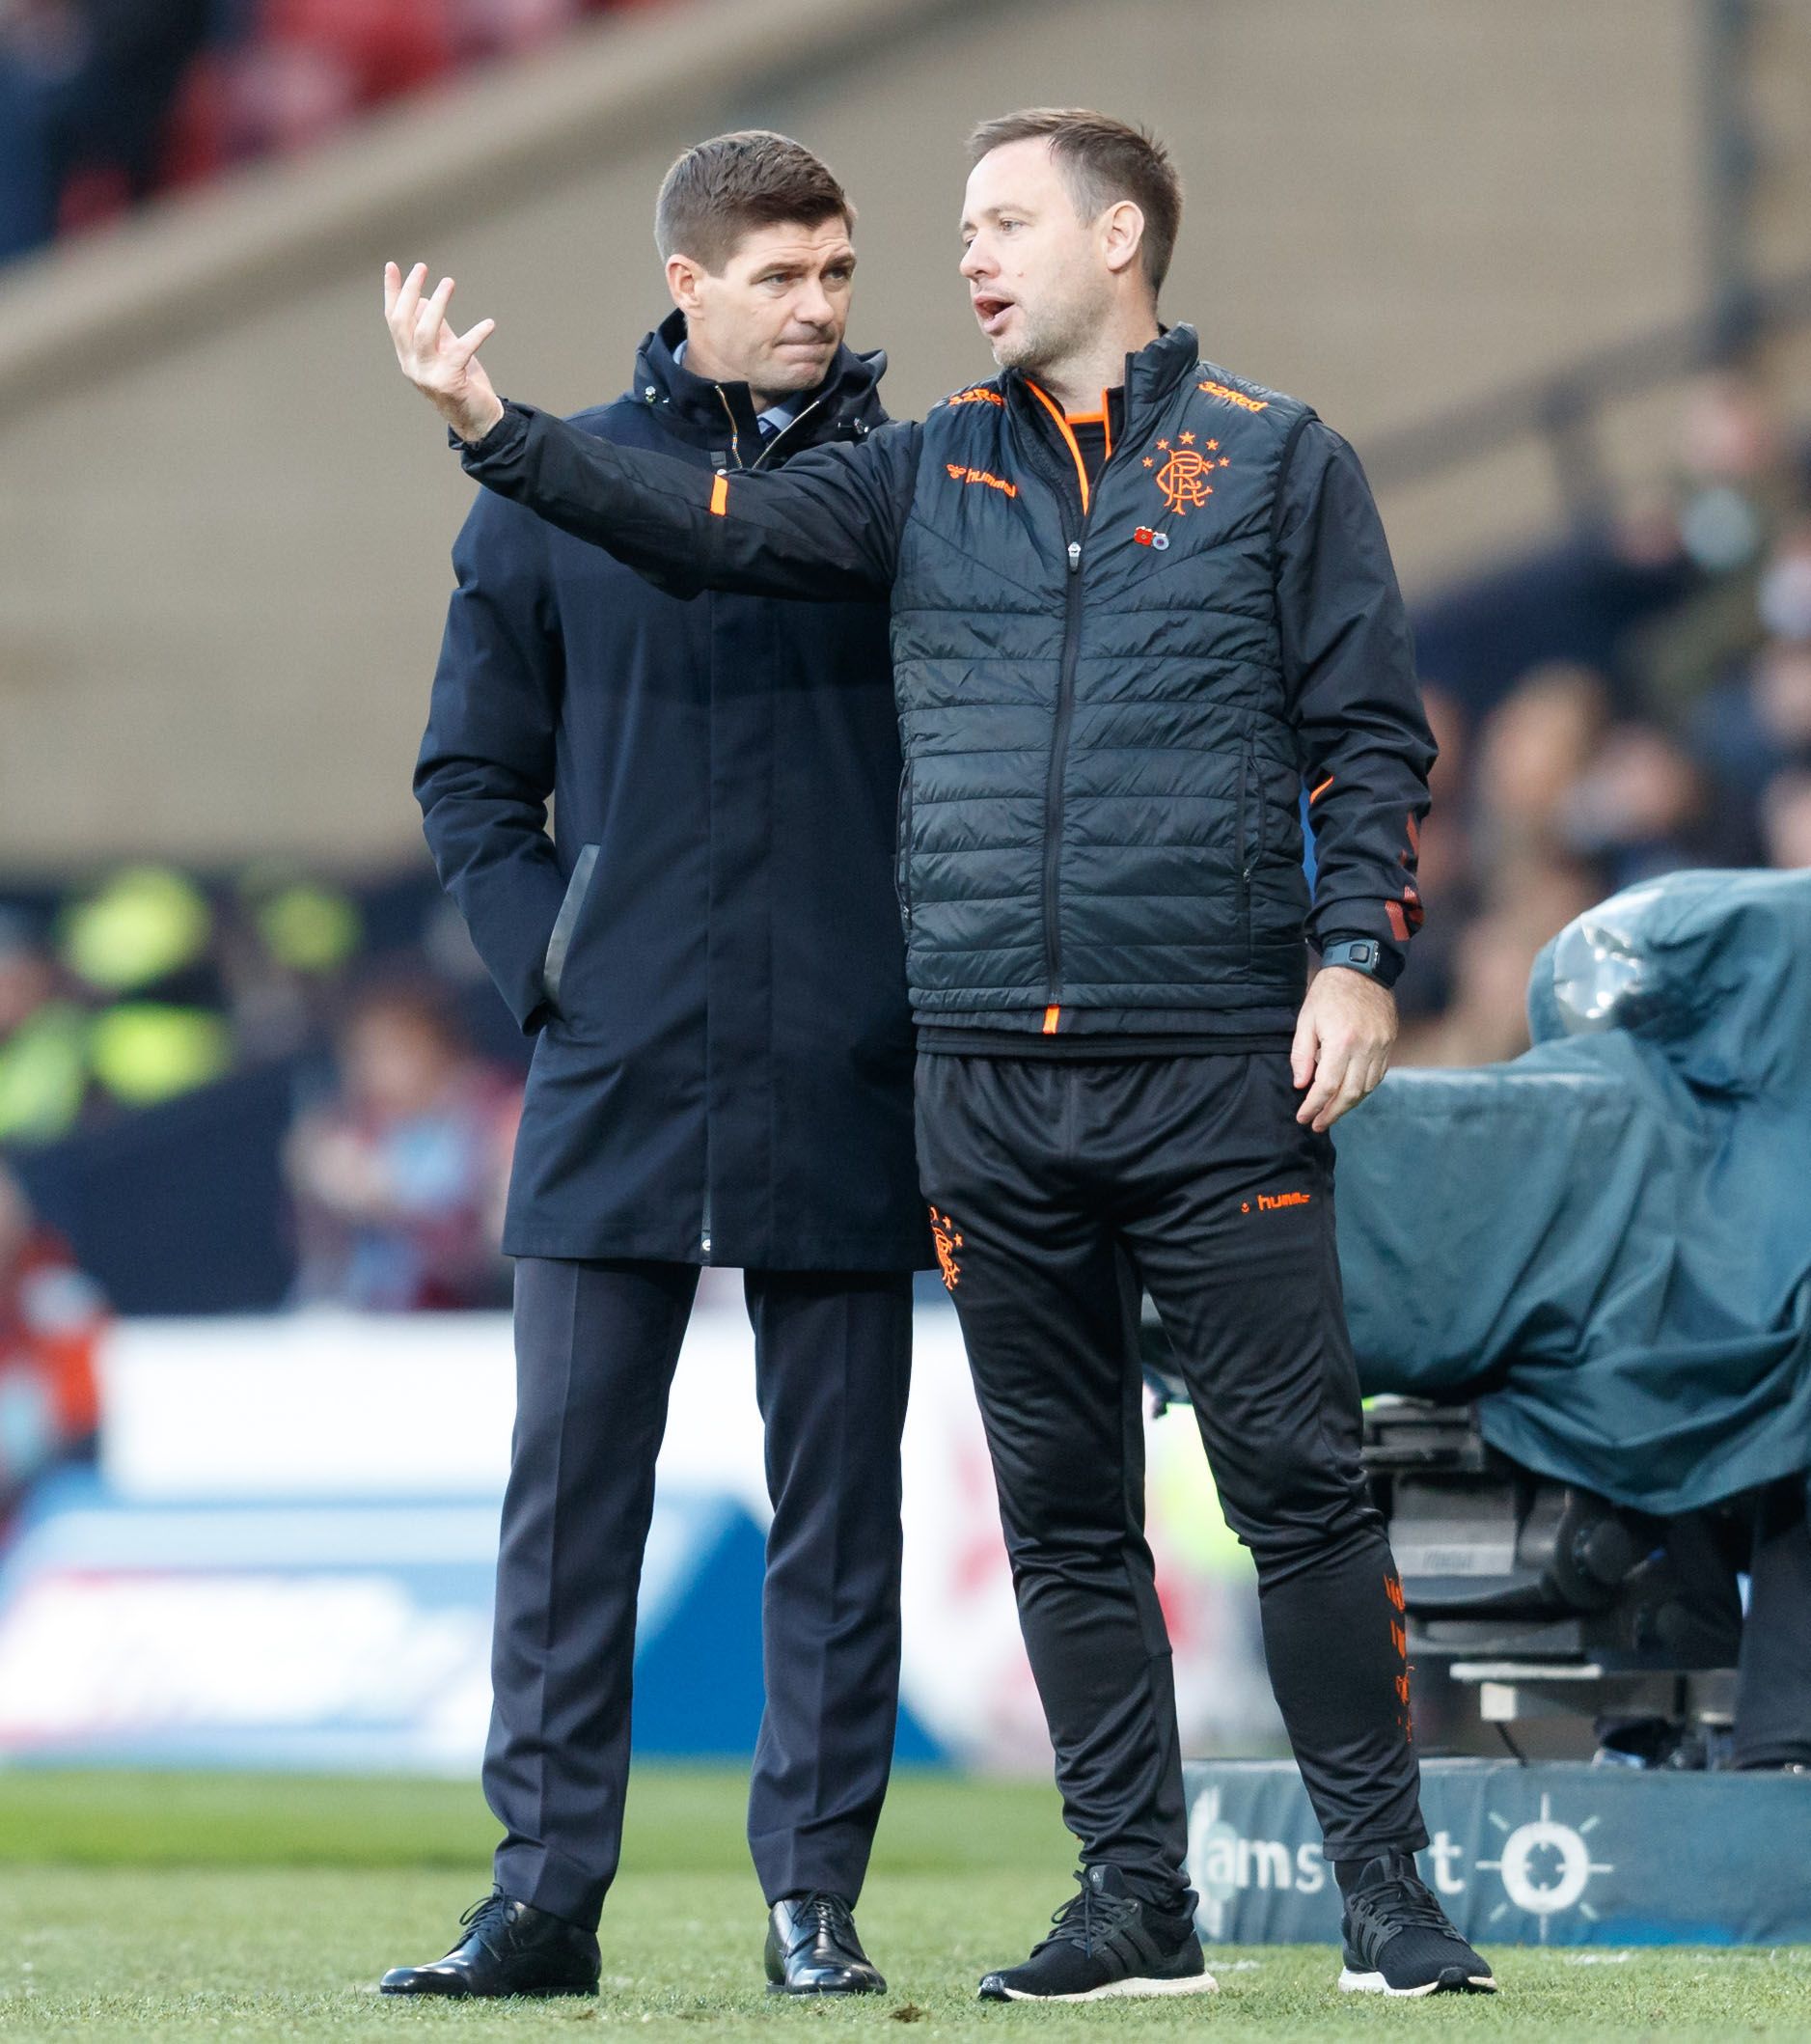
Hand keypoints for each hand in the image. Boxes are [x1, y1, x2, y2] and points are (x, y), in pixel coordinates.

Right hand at [383, 259, 502, 442]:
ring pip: (425, 333)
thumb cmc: (463, 384)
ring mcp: (428, 375)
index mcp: (408, 356)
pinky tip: (489, 324)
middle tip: (423, 267)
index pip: (394, 319)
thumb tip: (422, 300)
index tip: (391, 266)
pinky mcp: (449, 382)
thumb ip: (436, 329)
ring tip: (448, 283)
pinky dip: (476, 335)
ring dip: (437, 305)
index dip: (392, 292)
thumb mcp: (446, 352)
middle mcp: (412, 365)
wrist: (479, 422)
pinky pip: (461, 351)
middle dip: (409, 291)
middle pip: (403, 322)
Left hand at [1290, 964, 1396, 1131]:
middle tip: (1317, 1124)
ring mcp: (1381, 1047)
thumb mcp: (1306, 1019)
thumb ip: (1302, 1054)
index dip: (1314, 1106)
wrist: (1363, 969)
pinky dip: (1363, 1090)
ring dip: (1348, 1105)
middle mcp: (1366, 1047)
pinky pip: (1378, 1076)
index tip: (1303, 1118)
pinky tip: (1349, 1095)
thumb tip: (1301, 1085)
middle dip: (1332, 1113)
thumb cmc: (1329, 992)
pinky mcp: (1389, 1044)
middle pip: (1350, 1093)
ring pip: (1366, 1088)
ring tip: (1331, 1113)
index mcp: (1342, 1041)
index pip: (1327, 1085)